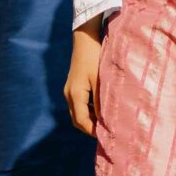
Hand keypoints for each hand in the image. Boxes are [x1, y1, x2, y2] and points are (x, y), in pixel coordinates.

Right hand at [65, 21, 103, 135]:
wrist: (85, 39)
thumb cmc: (94, 58)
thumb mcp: (100, 80)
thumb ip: (102, 101)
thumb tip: (107, 120)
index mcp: (75, 94)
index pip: (82, 121)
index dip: (93, 131)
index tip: (107, 136)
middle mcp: (69, 94)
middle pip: (77, 120)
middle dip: (90, 128)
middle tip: (107, 133)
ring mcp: (69, 90)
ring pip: (78, 113)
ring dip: (89, 120)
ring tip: (106, 123)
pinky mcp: (73, 86)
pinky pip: (79, 105)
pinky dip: (88, 111)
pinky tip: (101, 110)